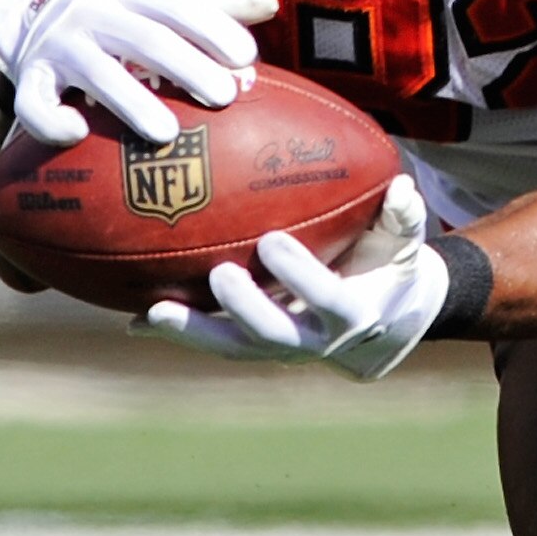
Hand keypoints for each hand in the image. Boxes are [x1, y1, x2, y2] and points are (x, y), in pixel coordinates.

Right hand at [0, 0, 277, 146]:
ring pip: (94, 73)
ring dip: (132, 102)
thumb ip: (214, 3)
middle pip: (143, 39)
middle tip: (225, 97)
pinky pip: (30, 101)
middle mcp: (90, 10)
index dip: (212, 27)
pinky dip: (50, 119)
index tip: (246, 56)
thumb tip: (270, 6)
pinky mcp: (28, 74)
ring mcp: (56, 43)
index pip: (175, 2)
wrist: (32, 6)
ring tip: (168, 133)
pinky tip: (77, 134)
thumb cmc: (121, 8)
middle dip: (186, 67)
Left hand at [136, 177, 445, 381]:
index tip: (273, 241)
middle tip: (218, 274)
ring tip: (155, 310)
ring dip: (192, 331)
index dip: (300, 277)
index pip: (328, 300)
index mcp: (354, 315)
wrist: (382, 323)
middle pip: (273, 334)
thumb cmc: (389, 267)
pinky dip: (175, 332)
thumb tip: (402, 186)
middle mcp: (313, 341)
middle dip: (243, 308)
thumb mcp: (404, 244)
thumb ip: (403, 217)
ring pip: (232, 348)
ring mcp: (278, 349)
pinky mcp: (250, 348)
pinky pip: (211, 343)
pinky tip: (132, 320)